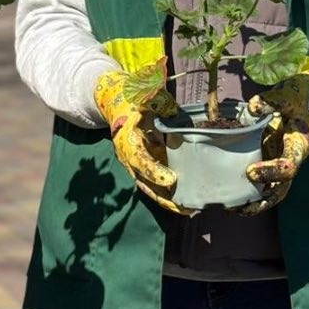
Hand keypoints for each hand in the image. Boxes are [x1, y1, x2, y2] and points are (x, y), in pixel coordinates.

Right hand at [94, 70, 190, 215]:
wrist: (118, 107)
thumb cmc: (133, 103)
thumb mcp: (143, 98)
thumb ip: (157, 102)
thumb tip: (172, 109)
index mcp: (128, 141)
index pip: (139, 160)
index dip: (154, 171)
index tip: (171, 179)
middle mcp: (130, 158)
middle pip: (144, 182)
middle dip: (163, 196)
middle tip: (183, 204)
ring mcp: (137, 165)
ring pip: (151, 188)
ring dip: (168, 201)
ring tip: (189, 209)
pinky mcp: (145, 168)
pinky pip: (156, 185)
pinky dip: (170, 195)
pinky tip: (187, 203)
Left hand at [241, 71, 308, 214]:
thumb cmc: (301, 95)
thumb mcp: (288, 94)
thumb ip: (271, 101)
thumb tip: (253, 107)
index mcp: (300, 144)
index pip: (289, 166)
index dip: (271, 172)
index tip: (250, 172)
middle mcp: (294, 157)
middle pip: (283, 188)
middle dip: (263, 201)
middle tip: (238, 207)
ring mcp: (285, 159)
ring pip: (276, 190)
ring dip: (257, 202)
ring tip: (234, 208)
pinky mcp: (275, 156)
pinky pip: (267, 179)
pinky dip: (254, 189)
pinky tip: (235, 193)